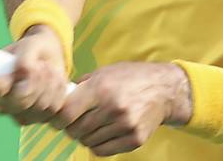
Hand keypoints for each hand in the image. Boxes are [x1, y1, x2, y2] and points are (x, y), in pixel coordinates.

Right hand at [0, 26, 69, 124]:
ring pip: (38, 107)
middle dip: (35, 81)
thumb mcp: (29, 44)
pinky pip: (53, 109)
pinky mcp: (38, 118)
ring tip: (47, 69)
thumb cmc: (33, 49)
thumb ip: (24, 59)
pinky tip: (55, 81)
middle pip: (15, 103)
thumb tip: (26, 75)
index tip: (5, 82)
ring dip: (49, 83)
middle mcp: (0, 101)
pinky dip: (58, 92)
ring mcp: (19, 113)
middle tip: (40, 65)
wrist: (49, 56)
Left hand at [50, 62, 191, 156]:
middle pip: (75, 130)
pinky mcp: (134, 139)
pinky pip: (103, 150)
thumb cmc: (130, 77)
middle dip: (71, 127)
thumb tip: (59, 100)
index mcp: (101, 88)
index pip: (66, 113)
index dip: (58, 118)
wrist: (164, 90)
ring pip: (88, 141)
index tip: (59, 118)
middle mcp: (113, 108)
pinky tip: (103, 133)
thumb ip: (82, 86)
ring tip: (93, 124)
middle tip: (75, 122)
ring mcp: (125, 126)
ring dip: (85, 136)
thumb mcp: (104, 72)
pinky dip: (98, 144)